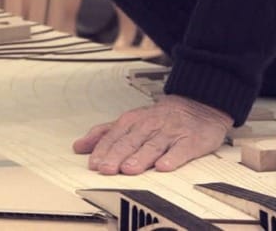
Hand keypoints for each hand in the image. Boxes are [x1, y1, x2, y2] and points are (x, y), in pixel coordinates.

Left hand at [73, 94, 229, 174]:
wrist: (197, 106)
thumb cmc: (158, 119)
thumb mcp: (128, 121)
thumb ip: (104, 134)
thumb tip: (79, 147)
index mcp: (131, 122)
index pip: (113, 137)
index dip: (102, 151)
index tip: (93, 164)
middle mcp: (148, 126)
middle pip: (130, 142)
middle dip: (116, 156)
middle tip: (106, 169)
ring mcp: (169, 133)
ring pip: (152, 146)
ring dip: (140, 158)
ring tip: (129, 169)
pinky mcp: (190, 141)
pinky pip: (181, 150)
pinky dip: (172, 158)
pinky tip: (164, 167)